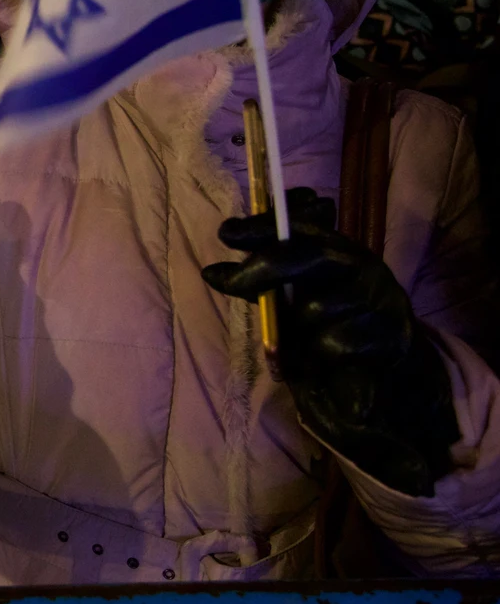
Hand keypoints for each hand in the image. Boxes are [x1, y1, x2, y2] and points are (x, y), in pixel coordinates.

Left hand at [203, 187, 458, 495]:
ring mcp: (380, 299)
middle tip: (232, 283)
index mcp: (337, 251)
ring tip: (306, 345)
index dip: (262, 225)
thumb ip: (262, 284)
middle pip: (308, 255)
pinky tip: (329, 361)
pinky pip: (336, 344)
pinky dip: (322, 357)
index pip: (299, 226)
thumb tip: (212, 273)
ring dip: (299, 331)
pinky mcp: (391, 336)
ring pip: (316, 307)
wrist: (390, 378)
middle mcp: (362, 267)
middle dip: (263, 268)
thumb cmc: (332, 330)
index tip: (226, 233)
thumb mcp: (295, 301)